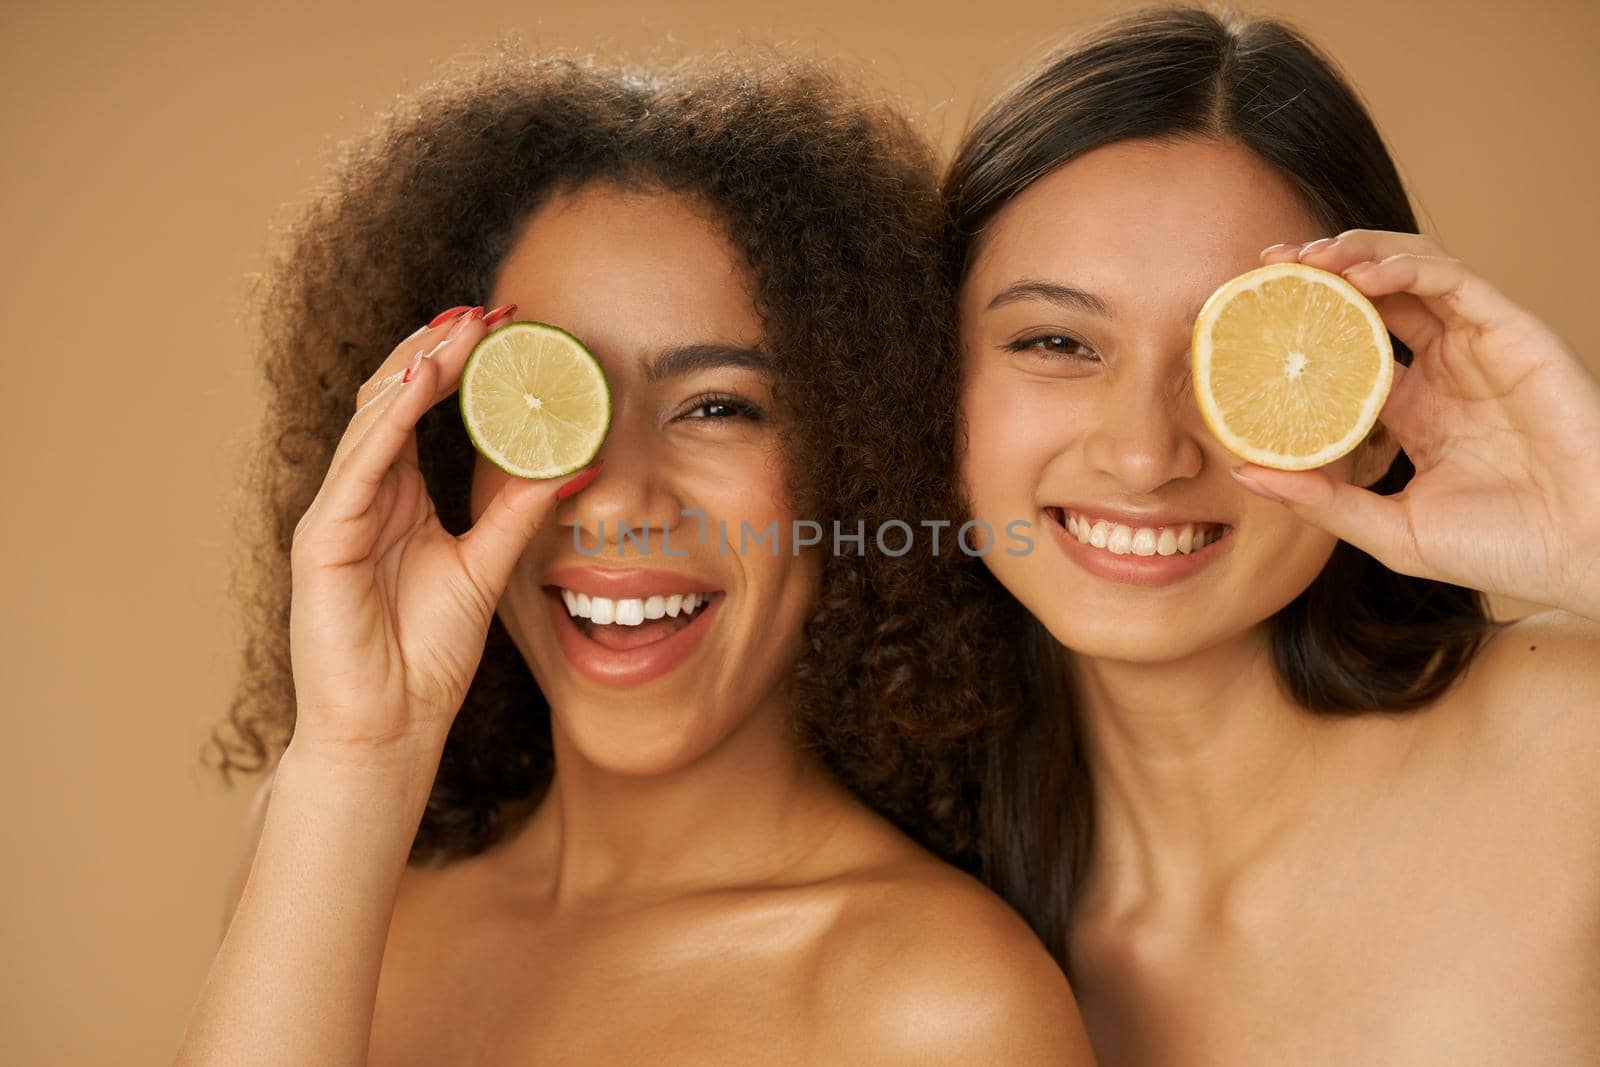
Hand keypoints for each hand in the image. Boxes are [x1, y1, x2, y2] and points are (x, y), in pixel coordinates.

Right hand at [287, 305, 596, 758]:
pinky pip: (356, 469)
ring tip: (457, 328)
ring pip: (370, 420)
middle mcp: (362, 496)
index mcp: (397, 497)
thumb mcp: (486, 569)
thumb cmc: (424, 657)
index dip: (456, 365)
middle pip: (392, 400)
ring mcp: (336, 515)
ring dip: (413, 368)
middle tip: (484, 307)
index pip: (419, 410)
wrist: (388, 730)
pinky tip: (417, 383)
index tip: (504, 325)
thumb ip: (519, 514)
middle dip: (435, 348)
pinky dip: (386, 421)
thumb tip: (576, 466)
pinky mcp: (322, 542)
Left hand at [1236, 231, 1599, 617]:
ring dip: (1358, 253)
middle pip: (1375, 295)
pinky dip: (1406, 268)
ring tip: (1306, 258)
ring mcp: (1481, 348)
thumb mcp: (1391, 531)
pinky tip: (1360, 275)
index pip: (1348, 346)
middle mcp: (1446, 369)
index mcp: (1416, 408)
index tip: (1248, 315)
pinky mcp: (1515, 335)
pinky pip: (1455, 282)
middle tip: (1266, 265)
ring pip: (1414, 271)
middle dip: (1321, 270)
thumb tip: (1245, 473)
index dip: (1302, 323)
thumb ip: (1322, 501)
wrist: (1585, 557)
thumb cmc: (1503, 551)